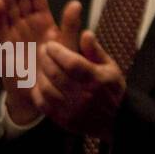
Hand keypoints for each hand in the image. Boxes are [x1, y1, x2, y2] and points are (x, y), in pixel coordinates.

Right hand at [0, 0, 80, 123]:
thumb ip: (70, 25)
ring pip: (10, 11)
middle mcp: (28, 27)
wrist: (44, 93)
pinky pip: (1, 29)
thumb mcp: (68, 45)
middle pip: (21, 2)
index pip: (37, 0)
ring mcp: (16, 36)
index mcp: (44, 24)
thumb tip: (76, 2)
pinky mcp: (6, 48)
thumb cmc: (58, 68)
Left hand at [32, 10, 125, 141]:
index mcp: (97, 79)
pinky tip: (40, 83)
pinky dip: (38, 92)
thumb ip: (95, 50)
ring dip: (40, 74)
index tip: (51, 45)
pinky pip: (44, 104)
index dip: (58, 52)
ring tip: (42, 65)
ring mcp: (73, 109)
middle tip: (43, 50)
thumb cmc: (112, 88)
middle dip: (45, 59)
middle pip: (56, 74)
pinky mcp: (64, 120)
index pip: (72, 63)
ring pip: (47, 88)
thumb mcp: (110, 66)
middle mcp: (84, 95)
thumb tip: (85, 33)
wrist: (116, 119)